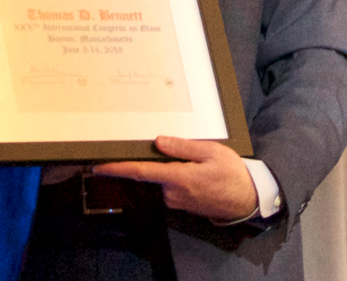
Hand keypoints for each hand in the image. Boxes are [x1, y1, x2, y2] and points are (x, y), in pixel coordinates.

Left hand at [93, 136, 257, 221]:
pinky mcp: (182, 204)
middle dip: (157, 160)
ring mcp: (177, 201)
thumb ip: (182, 147)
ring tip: (197, 161)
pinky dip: (176, 176)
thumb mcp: (211, 152)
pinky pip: (172, 186)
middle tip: (176, 149)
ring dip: (171, 168)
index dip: (118, 168)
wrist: (248, 200)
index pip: (141, 171)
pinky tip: (196, 171)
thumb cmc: (232, 173)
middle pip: (153, 172)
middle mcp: (173, 193)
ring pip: (163, 178)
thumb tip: (158, 142)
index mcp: (178, 178)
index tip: (98, 166)